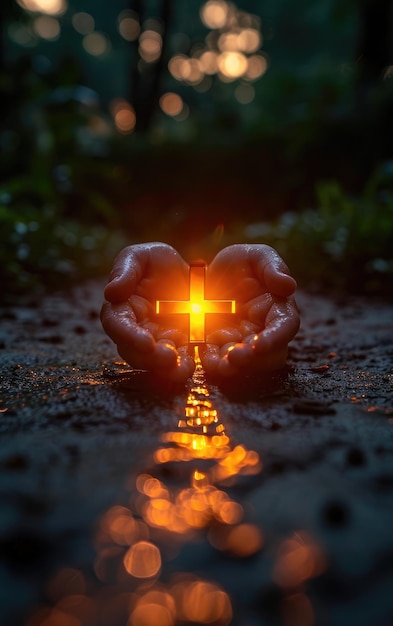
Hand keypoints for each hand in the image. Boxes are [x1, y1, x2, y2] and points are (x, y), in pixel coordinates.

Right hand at [101, 242, 194, 381]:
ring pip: (152, 363)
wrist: (191, 274)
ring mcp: (156, 342)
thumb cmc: (159, 262)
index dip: (128, 335)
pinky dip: (182, 367)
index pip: (117, 325)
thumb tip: (110, 293)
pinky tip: (193, 365)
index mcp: (122, 308)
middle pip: (133, 352)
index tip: (145, 342)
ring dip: (165, 369)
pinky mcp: (177, 349)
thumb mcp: (142, 257)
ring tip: (183, 367)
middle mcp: (135, 330)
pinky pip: (176, 363)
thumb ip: (125, 270)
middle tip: (168, 358)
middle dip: (149, 358)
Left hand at [200, 244, 299, 376]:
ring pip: (248, 365)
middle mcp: (265, 331)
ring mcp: (243, 343)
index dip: (275, 338)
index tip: (258, 345)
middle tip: (234, 357)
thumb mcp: (254, 256)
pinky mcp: (222, 349)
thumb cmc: (238, 263)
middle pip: (270, 355)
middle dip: (254, 360)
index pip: (285, 326)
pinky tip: (203, 354)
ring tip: (217, 363)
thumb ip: (272, 267)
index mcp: (278, 308)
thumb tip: (289, 285)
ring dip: (234, 367)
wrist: (206, 275)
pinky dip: (214, 362)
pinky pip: (222, 362)